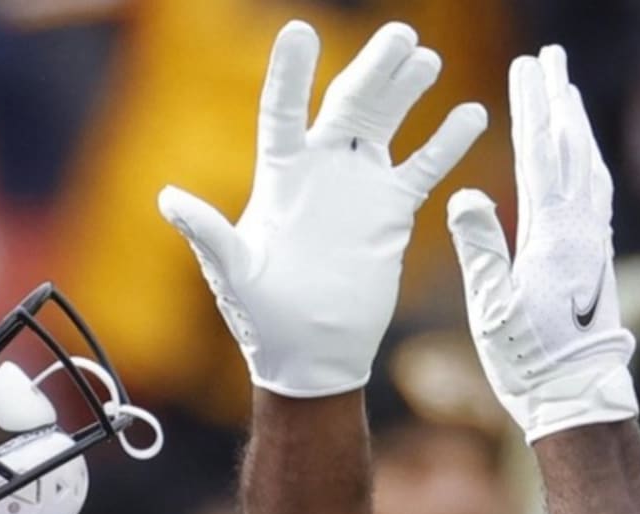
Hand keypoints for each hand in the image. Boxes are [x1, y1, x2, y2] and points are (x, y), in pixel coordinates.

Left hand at [159, 20, 486, 397]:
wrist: (309, 356)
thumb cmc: (262, 318)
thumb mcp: (233, 273)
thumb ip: (208, 233)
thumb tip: (168, 199)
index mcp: (279, 177)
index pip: (284, 111)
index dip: (290, 74)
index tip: (300, 30)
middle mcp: (320, 171)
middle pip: (348, 104)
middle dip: (372, 68)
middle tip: (399, 33)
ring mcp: (358, 188)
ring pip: (386, 123)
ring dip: (406, 90)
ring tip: (425, 57)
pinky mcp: (391, 214)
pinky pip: (422, 169)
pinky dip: (445, 143)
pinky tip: (471, 114)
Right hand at [447, 46, 637, 443]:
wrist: (576, 393)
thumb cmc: (526, 358)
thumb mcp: (492, 308)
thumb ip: (480, 248)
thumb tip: (466, 192)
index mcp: (551, 236)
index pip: (539, 156)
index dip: (532, 108)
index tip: (525, 68)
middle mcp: (581, 229)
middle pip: (571, 147)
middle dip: (558, 98)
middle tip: (549, 57)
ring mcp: (594, 240)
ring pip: (590, 165)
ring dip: (577, 123)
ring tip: (566, 91)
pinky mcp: (597, 255)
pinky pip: (598, 191)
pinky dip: (590, 159)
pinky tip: (585, 156)